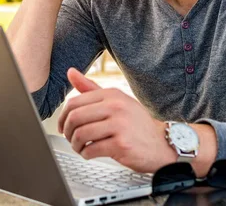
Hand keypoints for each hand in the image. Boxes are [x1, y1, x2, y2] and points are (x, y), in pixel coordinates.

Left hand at [57, 68, 175, 172]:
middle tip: (69, 138)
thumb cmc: (136, 124)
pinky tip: (90, 153)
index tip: (63, 126)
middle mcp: (116, 107)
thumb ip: (91, 88)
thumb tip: (70, 72)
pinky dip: (86, 154)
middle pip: (75, 118)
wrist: (163, 145)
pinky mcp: (121, 144)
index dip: (62, 117)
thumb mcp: (116, 101)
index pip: (74, 102)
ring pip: (81, 134)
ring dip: (75, 145)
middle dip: (67, 132)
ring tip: (80, 147)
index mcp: (112, 94)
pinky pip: (91, 150)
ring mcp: (119, 125)